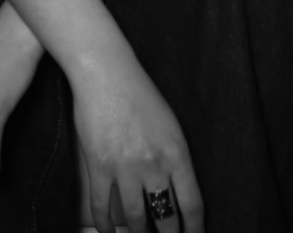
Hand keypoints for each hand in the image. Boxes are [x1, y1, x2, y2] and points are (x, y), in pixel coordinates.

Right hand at [73, 61, 203, 232]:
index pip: (192, 204)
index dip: (194, 229)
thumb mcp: (171, 125)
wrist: (107, 75)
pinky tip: (109, 231)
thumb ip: (175, 158)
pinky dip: (105, 224)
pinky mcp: (98, 166)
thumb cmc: (140, 94)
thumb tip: (177, 190)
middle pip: (166, 218)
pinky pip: (101, 207)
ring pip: (135, 218)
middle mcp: (154, 165)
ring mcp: (125, 168)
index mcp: (177, 153)